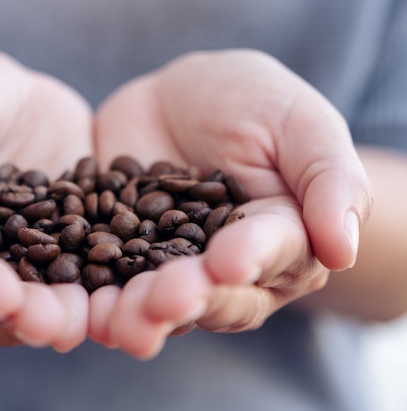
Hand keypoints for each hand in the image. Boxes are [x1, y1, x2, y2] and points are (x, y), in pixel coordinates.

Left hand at [89, 49, 372, 358]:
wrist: (178, 99)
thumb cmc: (250, 102)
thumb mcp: (296, 121)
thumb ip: (327, 178)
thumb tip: (344, 249)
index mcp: (279, 239)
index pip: (271, 254)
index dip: (250, 260)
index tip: (228, 262)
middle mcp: (225, 268)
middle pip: (213, 295)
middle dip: (189, 299)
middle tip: (165, 302)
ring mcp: (168, 267)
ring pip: (157, 301)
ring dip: (137, 314)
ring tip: (116, 321)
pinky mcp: (118, 257)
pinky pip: (106, 280)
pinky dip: (92, 295)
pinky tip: (77, 305)